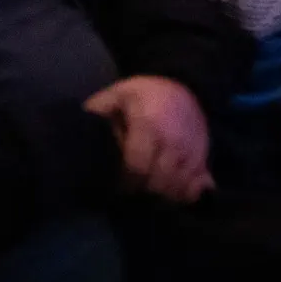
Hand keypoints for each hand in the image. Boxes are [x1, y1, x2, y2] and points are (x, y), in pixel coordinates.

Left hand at [83, 76, 214, 204]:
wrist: (185, 84)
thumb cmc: (144, 94)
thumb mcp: (116, 95)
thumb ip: (97, 114)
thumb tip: (76, 134)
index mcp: (149, 125)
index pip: (136, 168)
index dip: (124, 183)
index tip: (115, 185)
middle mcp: (175, 141)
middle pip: (158, 184)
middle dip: (141, 193)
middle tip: (130, 192)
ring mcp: (193, 151)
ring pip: (177, 190)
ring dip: (160, 197)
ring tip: (146, 193)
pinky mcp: (204, 159)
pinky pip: (195, 188)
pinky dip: (181, 196)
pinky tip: (168, 192)